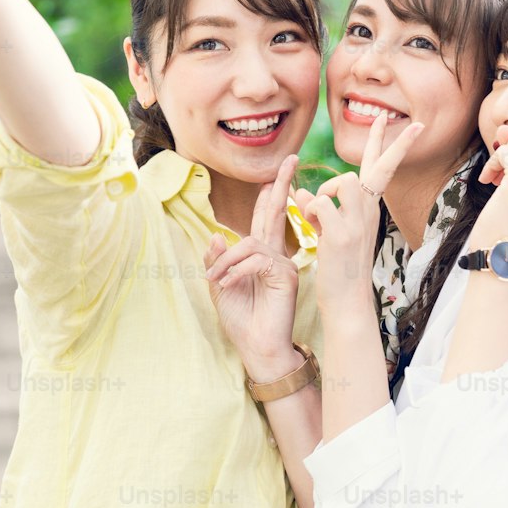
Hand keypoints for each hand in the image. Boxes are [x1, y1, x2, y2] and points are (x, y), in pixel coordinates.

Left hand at [203, 153, 301, 376]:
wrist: (257, 348)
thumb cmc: (241, 320)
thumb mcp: (219, 287)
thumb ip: (217, 261)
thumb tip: (216, 236)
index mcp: (262, 256)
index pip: (267, 218)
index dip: (270, 195)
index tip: (274, 174)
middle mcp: (276, 255)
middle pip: (277, 212)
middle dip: (281, 184)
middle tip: (291, 160)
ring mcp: (284, 264)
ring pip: (251, 242)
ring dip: (227, 259)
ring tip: (216, 280)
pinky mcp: (286, 275)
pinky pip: (256, 259)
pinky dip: (236, 269)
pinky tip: (226, 284)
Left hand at [301, 115, 423, 319]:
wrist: (348, 303)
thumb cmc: (340, 268)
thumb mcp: (332, 233)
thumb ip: (321, 210)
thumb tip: (302, 192)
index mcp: (369, 209)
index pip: (382, 170)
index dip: (393, 146)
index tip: (413, 125)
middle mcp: (369, 212)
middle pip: (378, 166)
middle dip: (383, 140)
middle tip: (388, 115)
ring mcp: (358, 222)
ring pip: (343, 180)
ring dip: (323, 195)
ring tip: (319, 221)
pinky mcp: (342, 233)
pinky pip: (320, 202)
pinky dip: (310, 213)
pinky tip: (313, 231)